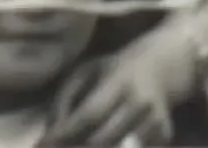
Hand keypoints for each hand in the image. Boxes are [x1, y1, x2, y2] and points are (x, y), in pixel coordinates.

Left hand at [45, 27, 198, 146]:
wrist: (164, 66)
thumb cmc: (116, 69)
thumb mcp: (86, 71)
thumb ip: (65, 99)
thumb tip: (51, 132)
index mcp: (118, 81)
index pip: (89, 114)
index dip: (64, 134)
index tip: (42, 145)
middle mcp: (139, 103)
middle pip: (103, 141)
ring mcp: (155, 122)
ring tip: (76, 144)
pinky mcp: (164, 136)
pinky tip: (106, 143)